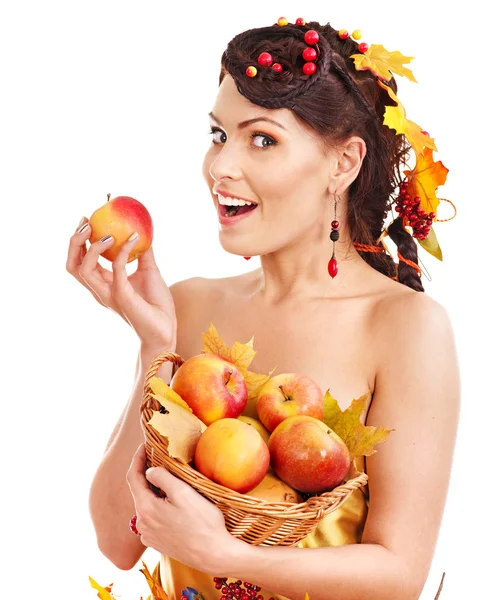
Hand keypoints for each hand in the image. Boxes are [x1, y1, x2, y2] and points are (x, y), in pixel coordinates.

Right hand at [66, 218, 176, 347]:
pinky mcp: (122, 296)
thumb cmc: (156, 304)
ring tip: (107, 233)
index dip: (79, 241)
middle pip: (73, 265)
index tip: (87, 220)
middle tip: (86, 223)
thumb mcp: (148, 271)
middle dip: (75, 242)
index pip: (80, 261)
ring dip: (93, 247)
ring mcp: (108, 294)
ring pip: (84, 270)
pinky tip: (134, 238)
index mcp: (103, 284)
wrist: (166, 329)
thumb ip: (142, 253)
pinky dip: (123, 251)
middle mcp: (100, 290)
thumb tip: (143, 230)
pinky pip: (117, 269)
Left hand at [126, 444, 239, 573]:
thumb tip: (149, 471)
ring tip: (167, 478)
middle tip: (158, 457)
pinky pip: (153, 518)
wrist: (214, 555)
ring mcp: (149, 535)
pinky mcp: (158, 543)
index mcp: (146, 509)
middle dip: (146, 474)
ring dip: (153, 491)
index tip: (144, 445)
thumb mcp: (183, 493)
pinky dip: (158, 506)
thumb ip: (163, 478)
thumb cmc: (203, 523)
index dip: (137, 459)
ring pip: (146, 505)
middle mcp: (142, 524)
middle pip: (139, 491)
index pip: (133, 477)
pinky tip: (171, 502)